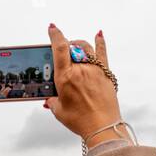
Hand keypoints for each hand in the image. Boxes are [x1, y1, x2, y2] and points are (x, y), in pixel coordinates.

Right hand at [45, 27, 121, 141]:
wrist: (103, 127)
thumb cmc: (81, 121)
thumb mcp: (60, 111)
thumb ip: (53, 102)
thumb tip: (50, 99)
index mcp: (66, 78)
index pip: (59, 48)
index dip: (55, 35)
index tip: (52, 28)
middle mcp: (80, 70)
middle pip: (72, 47)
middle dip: (65, 45)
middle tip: (61, 50)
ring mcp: (94, 70)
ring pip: (85, 48)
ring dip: (77, 44)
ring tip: (73, 48)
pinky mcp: (105, 73)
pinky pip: (102, 53)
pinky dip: (100, 42)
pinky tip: (99, 35)